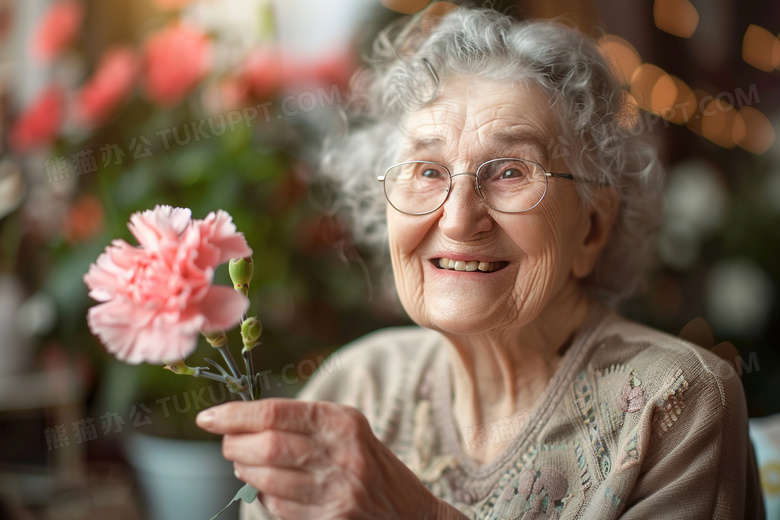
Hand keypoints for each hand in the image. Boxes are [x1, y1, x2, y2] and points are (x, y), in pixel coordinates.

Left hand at [196, 398, 463, 519]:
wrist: (412, 515)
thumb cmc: (371, 465)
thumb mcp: (349, 430)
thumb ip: (305, 423)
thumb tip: (244, 421)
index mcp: (342, 422)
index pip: (275, 414)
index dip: (235, 415)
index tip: (208, 417)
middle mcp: (340, 454)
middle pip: (265, 447)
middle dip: (234, 445)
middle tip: (227, 444)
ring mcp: (336, 492)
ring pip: (266, 481)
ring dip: (245, 473)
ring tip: (246, 465)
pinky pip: (279, 509)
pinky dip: (264, 498)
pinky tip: (270, 489)